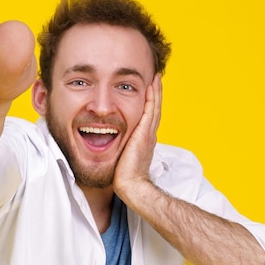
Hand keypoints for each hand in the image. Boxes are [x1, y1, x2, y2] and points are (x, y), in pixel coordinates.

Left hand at [113, 73, 161, 200]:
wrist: (131, 186)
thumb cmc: (123, 176)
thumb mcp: (121, 156)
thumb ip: (119, 147)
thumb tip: (107, 142)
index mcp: (144, 139)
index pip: (148, 116)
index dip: (150, 103)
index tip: (148, 90)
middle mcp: (149, 134)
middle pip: (154, 109)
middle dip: (155, 94)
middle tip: (156, 79)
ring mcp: (148, 133)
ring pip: (154, 107)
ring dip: (155, 92)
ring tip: (156, 78)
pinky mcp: (145, 133)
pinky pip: (150, 111)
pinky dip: (152, 98)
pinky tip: (151, 86)